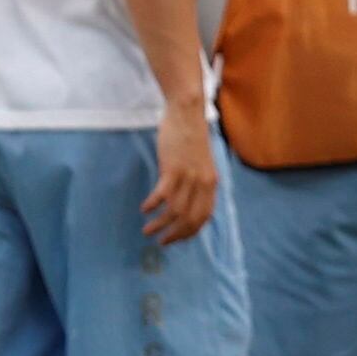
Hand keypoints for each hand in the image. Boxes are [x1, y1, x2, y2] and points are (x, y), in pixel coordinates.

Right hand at [141, 97, 219, 246]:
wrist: (187, 112)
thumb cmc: (190, 137)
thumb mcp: (200, 163)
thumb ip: (197, 183)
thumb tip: (186, 202)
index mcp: (211, 183)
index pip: (204, 217)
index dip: (190, 232)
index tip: (177, 239)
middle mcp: (203, 183)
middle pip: (190, 219)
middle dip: (175, 235)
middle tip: (161, 242)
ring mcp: (189, 176)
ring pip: (175, 211)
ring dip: (159, 225)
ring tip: (147, 231)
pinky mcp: (173, 168)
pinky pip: (162, 195)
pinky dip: (152, 205)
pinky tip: (144, 209)